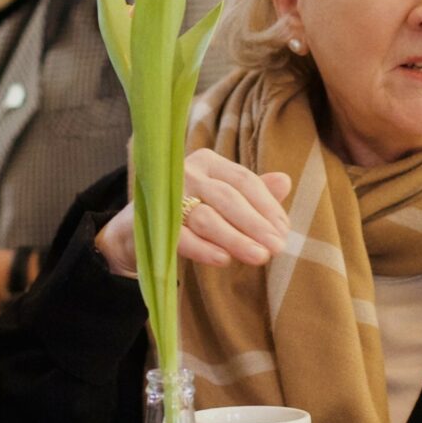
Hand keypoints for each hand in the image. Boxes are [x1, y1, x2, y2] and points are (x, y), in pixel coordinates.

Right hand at [95, 149, 292, 277]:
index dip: (267, 206)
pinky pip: (182, 236)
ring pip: (208, 218)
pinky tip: (224, 260)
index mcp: (208, 162)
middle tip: (277, 248)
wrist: (136, 231)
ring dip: (236, 239)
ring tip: (259, 258)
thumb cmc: (188, 212)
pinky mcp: (154, 221)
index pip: (244, 180)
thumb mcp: (221, 200)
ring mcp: (167, 195)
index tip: (284, 230)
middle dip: (256, 225)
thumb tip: (285, 181)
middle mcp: (187, 172)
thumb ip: (252, 192)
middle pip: (228, 198)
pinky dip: (204, 249)